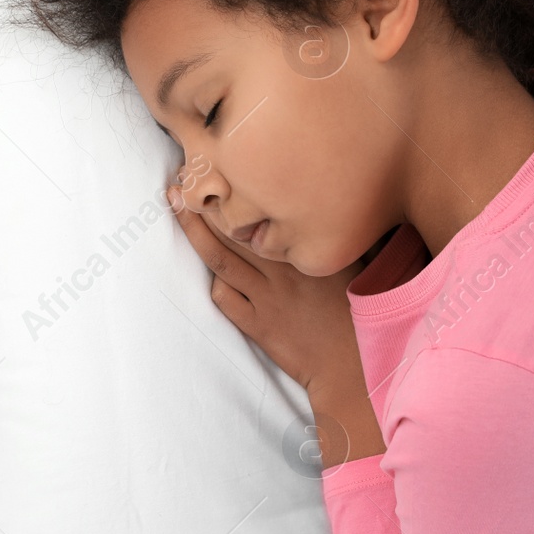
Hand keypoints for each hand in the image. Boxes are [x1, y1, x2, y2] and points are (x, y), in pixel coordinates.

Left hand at [166, 185, 366, 394]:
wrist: (353, 365)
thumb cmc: (358, 311)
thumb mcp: (355, 265)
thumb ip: (333, 236)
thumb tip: (327, 204)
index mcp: (307, 248)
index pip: (264, 212)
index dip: (236, 190)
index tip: (218, 168)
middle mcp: (284, 269)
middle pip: (233, 228)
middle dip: (203, 202)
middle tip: (181, 180)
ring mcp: (268, 298)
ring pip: (220, 258)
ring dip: (194, 231)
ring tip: (175, 206)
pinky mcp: (259, 325)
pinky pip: (225, 298)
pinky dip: (215, 283)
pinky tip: (209, 272)